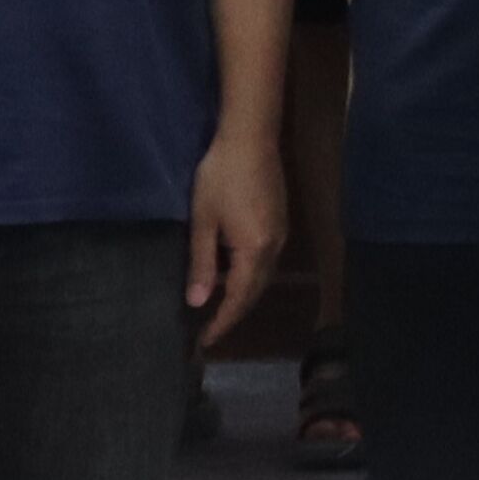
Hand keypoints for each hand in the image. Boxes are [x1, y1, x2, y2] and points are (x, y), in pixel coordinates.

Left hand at [184, 128, 284, 343]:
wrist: (250, 137)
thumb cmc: (220, 177)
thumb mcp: (203, 221)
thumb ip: (202, 264)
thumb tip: (197, 302)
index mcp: (254, 251)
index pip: (238, 299)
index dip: (221, 322)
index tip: (205, 342)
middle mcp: (274, 248)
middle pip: (255, 292)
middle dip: (233, 313)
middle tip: (210, 330)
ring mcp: (281, 234)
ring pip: (262, 277)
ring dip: (242, 295)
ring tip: (219, 306)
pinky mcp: (280, 221)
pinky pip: (266, 261)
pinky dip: (250, 276)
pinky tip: (233, 273)